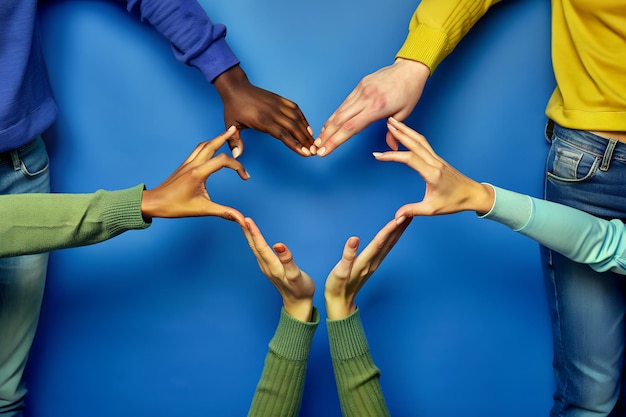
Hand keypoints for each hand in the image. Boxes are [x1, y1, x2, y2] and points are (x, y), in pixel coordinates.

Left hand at [141, 126, 248, 225]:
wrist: (153, 203)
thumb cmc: (174, 206)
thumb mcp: (202, 209)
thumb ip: (224, 212)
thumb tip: (241, 219)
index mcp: (198, 173)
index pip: (223, 161)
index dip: (238, 167)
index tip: (245, 177)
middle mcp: (193, 164)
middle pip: (211, 144)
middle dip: (224, 137)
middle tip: (235, 129)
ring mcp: (187, 163)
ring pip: (203, 145)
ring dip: (216, 139)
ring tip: (225, 135)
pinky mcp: (184, 166)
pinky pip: (197, 150)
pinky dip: (207, 146)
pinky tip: (211, 148)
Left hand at [214, 65, 314, 157]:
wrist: (235, 87)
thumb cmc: (233, 108)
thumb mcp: (231, 125)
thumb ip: (235, 142)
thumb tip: (237, 156)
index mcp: (262, 120)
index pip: (283, 135)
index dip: (296, 145)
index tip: (306, 153)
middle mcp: (273, 112)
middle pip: (294, 128)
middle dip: (305, 140)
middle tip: (314, 151)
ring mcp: (277, 104)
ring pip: (297, 118)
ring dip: (306, 130)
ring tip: (313, 141)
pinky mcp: (279, 99)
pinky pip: (295, 109)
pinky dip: (303, 118)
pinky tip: (307, 127)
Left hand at [242, 217, 314, 321]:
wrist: (298, 303)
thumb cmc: (300, 289)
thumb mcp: (296, 275)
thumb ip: (287, 260)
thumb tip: (279, 245)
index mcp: (273, 267)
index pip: (261, 247)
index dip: (254, 233)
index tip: (247, 220)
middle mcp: (267, 267)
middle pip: (254, 246)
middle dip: (247, 231)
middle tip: (240, 217)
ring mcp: (267, 268)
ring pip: (255, 249)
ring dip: (249, 236)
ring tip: (245, 224)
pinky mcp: (269, 268)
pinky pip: (259, 252)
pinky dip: (255, 242)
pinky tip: (254, 238)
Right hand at [315, 58, 429, 156]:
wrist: (409, 68)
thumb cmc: (410, 90)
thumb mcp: (405, 113)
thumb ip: (394, 132)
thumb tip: (391, 148)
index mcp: (377, 107)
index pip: (351, 128)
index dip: (336, 141)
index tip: (325, 151)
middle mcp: (366, 98)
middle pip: (340, 121)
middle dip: (326, 137)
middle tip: (316, 149)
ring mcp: (361, 91)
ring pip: (339, 111)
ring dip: (327, 127)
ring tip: (319, 139)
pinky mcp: (360, 86)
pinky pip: (344, 103)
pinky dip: (335, 115)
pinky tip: (329, 124)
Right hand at [324, 217, 411, 319]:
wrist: (341, 301)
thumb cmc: (337, 287)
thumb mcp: (339, 272)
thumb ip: (347, 255)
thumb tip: (354, 239)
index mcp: (364, 262)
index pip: (379, 242)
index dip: (388, 230)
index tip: (399, 218)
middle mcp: (373, 262)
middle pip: (389, 242)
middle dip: (400, 227)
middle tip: (410, 213)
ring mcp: (374, 264)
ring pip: (390, 245)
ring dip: (399, 231)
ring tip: (407, 219)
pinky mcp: (372, 264)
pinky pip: (386, 248)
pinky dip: (392, 238)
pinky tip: (394, 233)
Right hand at [373, 117, 494, 220]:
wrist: (473, 194)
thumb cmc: (455, 202)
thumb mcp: (432, 209)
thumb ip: (413, 210)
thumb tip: (396, 216)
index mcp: (432, 173)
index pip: (409, 159)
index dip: (392, 156)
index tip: (378, 155)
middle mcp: (434, 163)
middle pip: (415, 143)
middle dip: (400, 132)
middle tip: (387, 123)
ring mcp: (437, 159)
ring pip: (420, 141)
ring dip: (406, 130)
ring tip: (394, 123)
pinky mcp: (438, 159)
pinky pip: (424, 144)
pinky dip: (413, 136)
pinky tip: (406, 134)